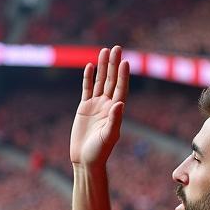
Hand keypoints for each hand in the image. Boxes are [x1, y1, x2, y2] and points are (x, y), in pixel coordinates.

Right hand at [70, 45, 129, 167]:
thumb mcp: (109, 136)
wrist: (85, 160)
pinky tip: (90, 66)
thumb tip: (119, 103)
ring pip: (100, 82)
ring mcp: (96, 105)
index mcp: (116, 111)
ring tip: (104, 51)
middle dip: (114, 65)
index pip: (121, 89)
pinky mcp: (84, 108)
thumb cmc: (100, 152)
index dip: (123, 75)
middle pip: (112, 80)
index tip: (125, 61)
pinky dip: (89, 78)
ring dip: (103, 67)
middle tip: (116, 48)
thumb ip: (115, 119)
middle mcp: (108, 105)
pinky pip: (87, 89)